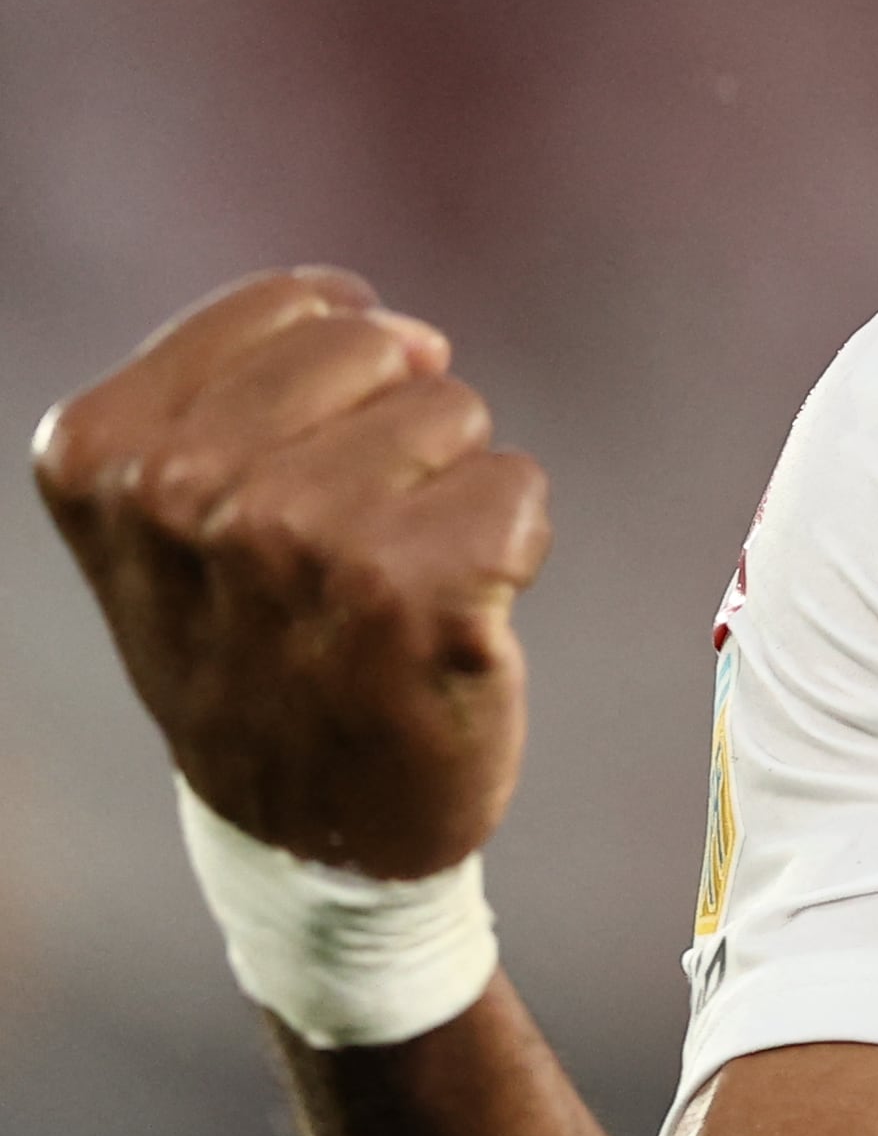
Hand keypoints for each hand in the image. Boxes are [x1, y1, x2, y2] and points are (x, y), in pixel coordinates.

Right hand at [33, 268, 549, 878]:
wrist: (310, 834)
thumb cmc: (259, 643)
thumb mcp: (170, 509)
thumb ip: (245, 382)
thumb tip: (399, 326)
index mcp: (102, 450)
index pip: (293, 302)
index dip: (335, 374)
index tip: (294, 471)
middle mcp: (182, 489)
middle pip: (381, 344)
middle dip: (395, 426)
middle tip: (346, 546)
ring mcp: (296, 539)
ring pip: (455, 411)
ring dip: (447, 492)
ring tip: (388, 588)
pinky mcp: (415, 590)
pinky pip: (517, 486)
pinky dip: (510, 546)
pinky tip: (447, 623)